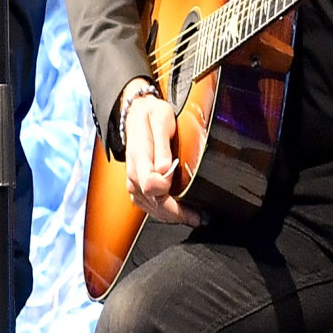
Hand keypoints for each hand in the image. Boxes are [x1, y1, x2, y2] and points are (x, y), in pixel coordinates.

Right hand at [125, 89, 201, 225]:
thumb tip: (164, 169)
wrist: (136, 115)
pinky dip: (164, 212)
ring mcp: (134, 182)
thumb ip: (162, 145)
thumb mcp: (161, 121)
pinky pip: (149, 206)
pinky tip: (179, 213)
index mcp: (139, 158)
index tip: (186, 191)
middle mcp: (134, 174)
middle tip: (198, 217)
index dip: (167, 192)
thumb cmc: (151, 116)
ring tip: (193, 218)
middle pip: (153, 203)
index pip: (151, 185)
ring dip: (172, 216)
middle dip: (177, 214)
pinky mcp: (137, 186)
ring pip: (151, 208)